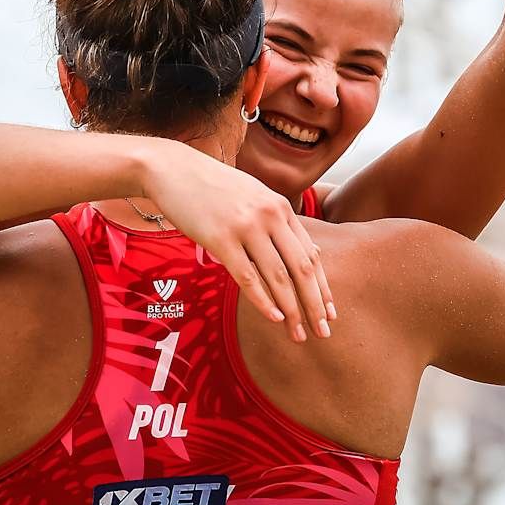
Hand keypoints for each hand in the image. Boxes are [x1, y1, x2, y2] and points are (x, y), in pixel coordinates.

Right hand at [142, 143, 335, 342]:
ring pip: (278, 277)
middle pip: (301, 269)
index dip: (323, 287)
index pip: (311, 255)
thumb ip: (280, 223)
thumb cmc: (214, 186)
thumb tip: (312, 251)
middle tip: (324, 332)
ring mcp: (245, 227)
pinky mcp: (220, 239)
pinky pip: (247, 277)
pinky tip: (275, 318)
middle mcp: (270, 216)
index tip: (331, 312)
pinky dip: (264, 301)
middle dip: (315, 304)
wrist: (173, 169)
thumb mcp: (255, 196)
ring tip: (299, 334)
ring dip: (292, 310)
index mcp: (281, 207)